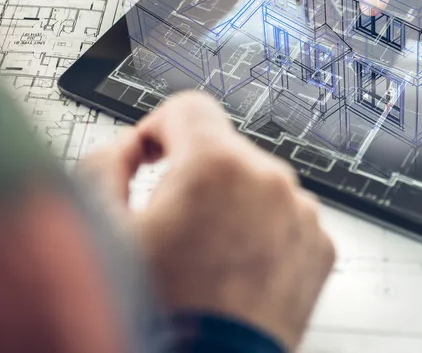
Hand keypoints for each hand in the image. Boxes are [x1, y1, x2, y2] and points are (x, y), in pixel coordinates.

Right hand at [79, 91, 335, 351]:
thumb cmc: (158, 314)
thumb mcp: (102, 231)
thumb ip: (104, 166)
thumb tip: (123, 146)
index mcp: (217, 165)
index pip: (188, 108)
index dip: (157, 130)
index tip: (148, 158)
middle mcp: (270, 181)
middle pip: (224, 152)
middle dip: (194, 180)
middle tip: (168, 231)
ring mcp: (302, 216)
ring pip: (257, 187)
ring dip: (230, 209)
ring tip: (202, 262)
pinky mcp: (320, 249)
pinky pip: (285, 221)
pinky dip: (261, 237)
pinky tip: (234, 274)